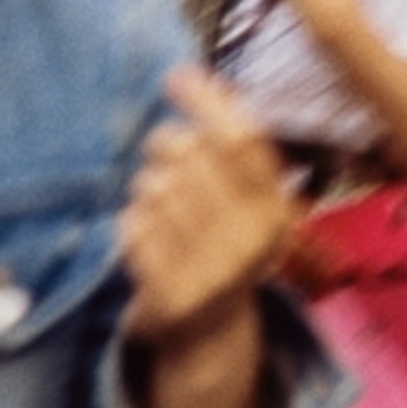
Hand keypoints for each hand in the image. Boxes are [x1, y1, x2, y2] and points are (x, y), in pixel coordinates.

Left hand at [122, 68, 296, 349]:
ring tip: (160, 207)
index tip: (176, 75)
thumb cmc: (222, 243)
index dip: (208, 102)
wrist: (211, 332)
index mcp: (275, 209)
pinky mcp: (170, 292)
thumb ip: (227, 145)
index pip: (242, 141)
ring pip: (154, 188)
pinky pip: (132, 226)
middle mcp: (251, 239)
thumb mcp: (244, 199)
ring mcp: (211, 269)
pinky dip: (131, 223)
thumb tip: (193, 78)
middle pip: (190, 158)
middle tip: (162, 157)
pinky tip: (148, 238)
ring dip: (147, 188)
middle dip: (165, 146)